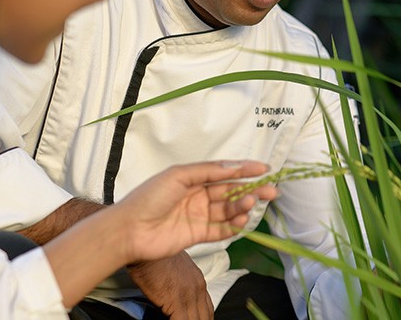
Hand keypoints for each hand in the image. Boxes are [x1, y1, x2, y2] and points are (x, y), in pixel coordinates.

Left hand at [117, 160, 277, 262]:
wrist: (129, 230)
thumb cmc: (150, 197)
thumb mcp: (179, 175)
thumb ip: (209, 171)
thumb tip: (236, 166)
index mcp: (193, 178)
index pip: (224, 172)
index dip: (245, 170)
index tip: (264, 169)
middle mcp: (198, 196)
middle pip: (231, 192)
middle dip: (251, 190)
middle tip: (271, 191)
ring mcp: (199, 216)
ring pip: (228, 210)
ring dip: (242, 207)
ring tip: (251, 204)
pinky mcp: (198, 235)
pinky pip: (221, 230)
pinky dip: (234, 226)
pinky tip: (242, 221)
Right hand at [129, 253, 212, 318]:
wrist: (147, 244)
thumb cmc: (155, 255)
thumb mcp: (177, 268)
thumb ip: (182, 283)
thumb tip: (177, 295)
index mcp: (199, 281)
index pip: (208, 309)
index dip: (202, 318)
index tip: (196, 319)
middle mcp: (198, 288)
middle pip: (205, 316)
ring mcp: (189, 295)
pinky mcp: (176, 301)